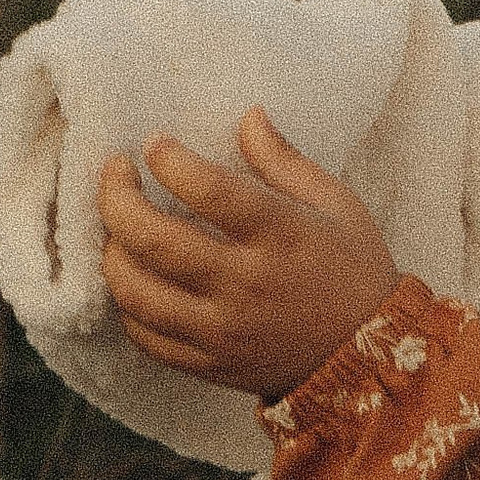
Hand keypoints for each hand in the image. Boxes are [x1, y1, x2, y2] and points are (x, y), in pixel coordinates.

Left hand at [98, 109, 399, 401]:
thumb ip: (285, 161)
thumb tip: (248, 116)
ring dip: (112, 251)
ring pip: (136, 291)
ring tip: (118, 226)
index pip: (210, 191)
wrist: (368, 357)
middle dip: (117, 198)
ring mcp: (223, 331)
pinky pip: (145, 336)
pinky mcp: (209, 364)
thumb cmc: (353, 270)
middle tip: (115, 172)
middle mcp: (247, 286)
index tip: (155, 142)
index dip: (170, 160)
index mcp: (283, 237)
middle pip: (155, 240)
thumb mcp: (337, 204)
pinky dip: (126, 304)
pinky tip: (134, 277)